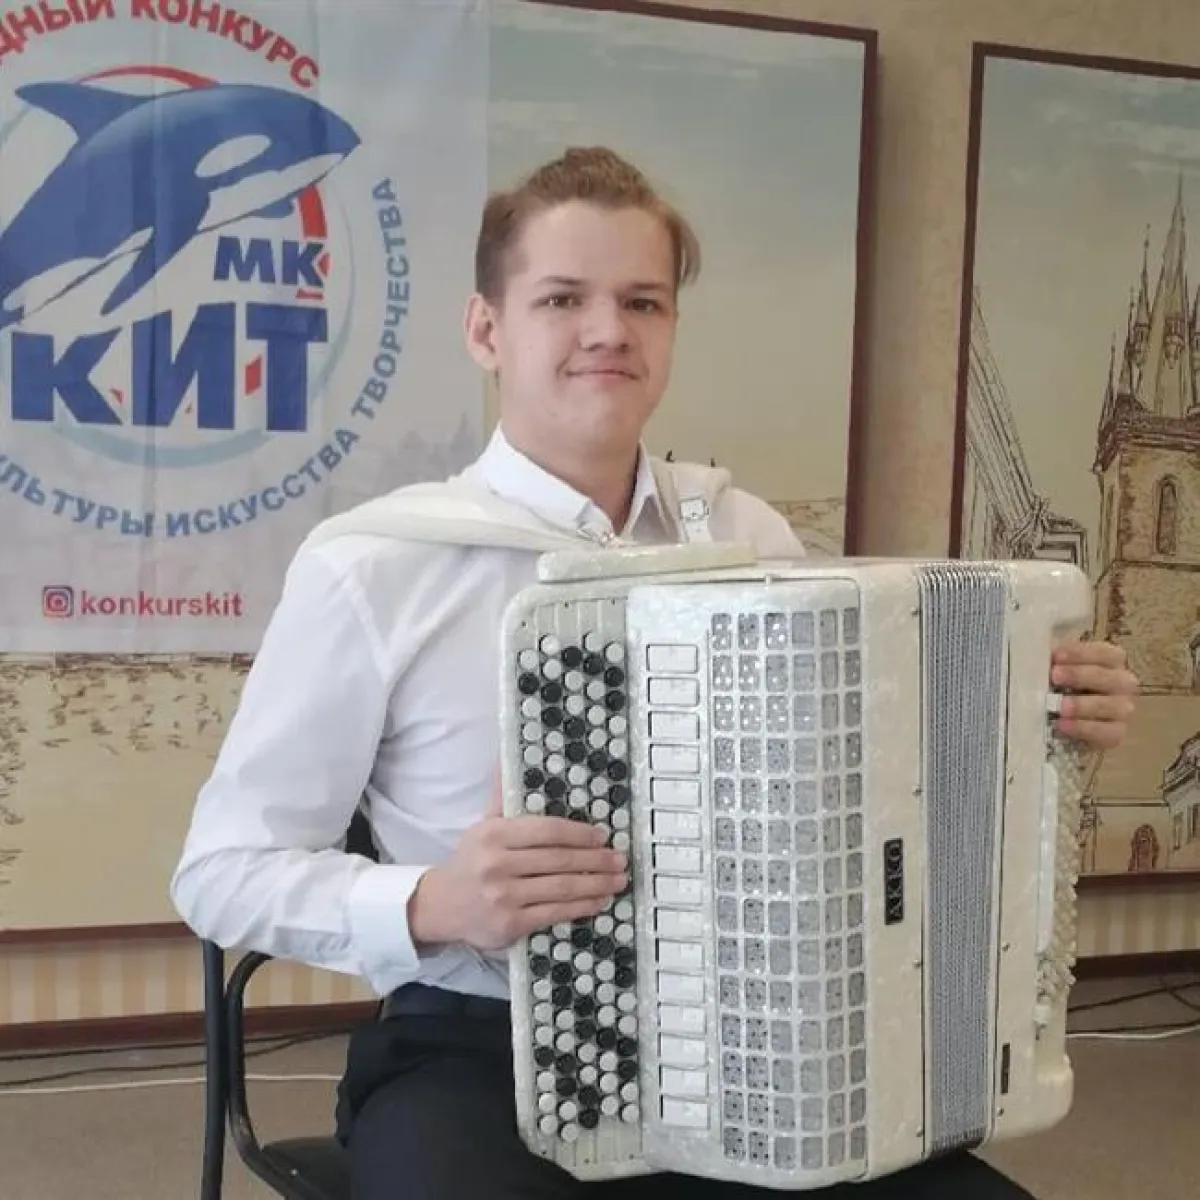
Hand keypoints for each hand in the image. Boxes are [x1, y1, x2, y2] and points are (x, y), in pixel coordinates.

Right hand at [408, 783, 626, 951]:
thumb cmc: (472, 860)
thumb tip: (508, 757)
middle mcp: (497, 864)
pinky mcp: (510, 924)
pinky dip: (581, 907)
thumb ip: (503, 796)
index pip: (546, 830)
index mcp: (494, 835)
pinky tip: (598, 901)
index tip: (601, 835)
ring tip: (617, 879)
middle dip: (595, 859)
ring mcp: (504, 896)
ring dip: (596, 884)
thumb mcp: (484, 825)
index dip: (579, 833)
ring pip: (561, 888)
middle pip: (558, 860)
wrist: (441, 905)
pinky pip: (554, 913)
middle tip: (619, 858)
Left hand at [1050, 637, 1138, 750]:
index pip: (1105, 653)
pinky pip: (1108, 733)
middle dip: (1081, 676)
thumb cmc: (1057, 685)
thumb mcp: (1053, 667)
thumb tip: (1034, 653)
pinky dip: (1085, 729)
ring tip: (1060, 708)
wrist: (1061, 723)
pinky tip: (1064, 726)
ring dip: (1084, 705)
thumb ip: (1049, 658)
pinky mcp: (1115, 734)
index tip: (1056, 656)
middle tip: (1055, 677)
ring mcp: (1121, 710)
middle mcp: (1122, 683)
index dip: (1081, 653)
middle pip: (1111, 677)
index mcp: (1110, 661)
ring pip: (1113, 706)